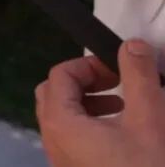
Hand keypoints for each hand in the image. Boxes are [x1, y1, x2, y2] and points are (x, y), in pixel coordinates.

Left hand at [35, 39, 164, 166]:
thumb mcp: (148, 119)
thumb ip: (139, 77)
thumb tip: (133, 46)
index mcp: (61, 123)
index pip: (60, 75)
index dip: (89, 64)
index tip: (119, 68)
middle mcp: (53, 141)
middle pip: (54, 95)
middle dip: (85, 83)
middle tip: (118, 85)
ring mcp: (63, 160)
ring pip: (64, 119)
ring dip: (90, 104)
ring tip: (125, 108)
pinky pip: (74, 140)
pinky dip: (93, 127)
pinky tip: (124, 135)